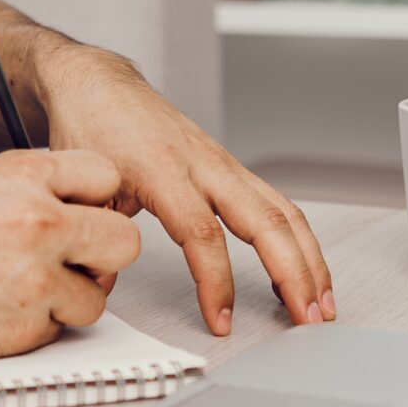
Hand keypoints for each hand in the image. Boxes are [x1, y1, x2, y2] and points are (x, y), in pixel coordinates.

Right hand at [0, 149, 142, 361]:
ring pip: (96, 298)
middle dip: (103, 258)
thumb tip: (80, 217)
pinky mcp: (25, 327)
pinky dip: (35, 328)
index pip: (106, 178)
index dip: (97, 202)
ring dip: (68, 302)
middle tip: (76, 265)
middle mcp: (39, 222)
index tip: (85, 216)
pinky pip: (59, 332)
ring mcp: (36, 278)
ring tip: (19, 293)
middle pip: (124, 242)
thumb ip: (34, 194)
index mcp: (25, 176)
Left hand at [39, 52, 333, 336]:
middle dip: (294, 273)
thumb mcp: (85, 188)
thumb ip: (98, 239)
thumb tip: (101, 287)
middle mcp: (203, 164)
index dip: (216, 282)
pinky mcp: (231, 167)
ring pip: (283, 212)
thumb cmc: (93, 127)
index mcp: (163, 169)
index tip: (222, 321)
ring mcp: (223, 164)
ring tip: (321, 304)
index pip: (202, 233)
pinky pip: (277, 204)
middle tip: (308, 319)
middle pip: (265, 221)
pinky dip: (298, 240)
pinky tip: (304, 271)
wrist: (99, 85)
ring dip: (309, 260)